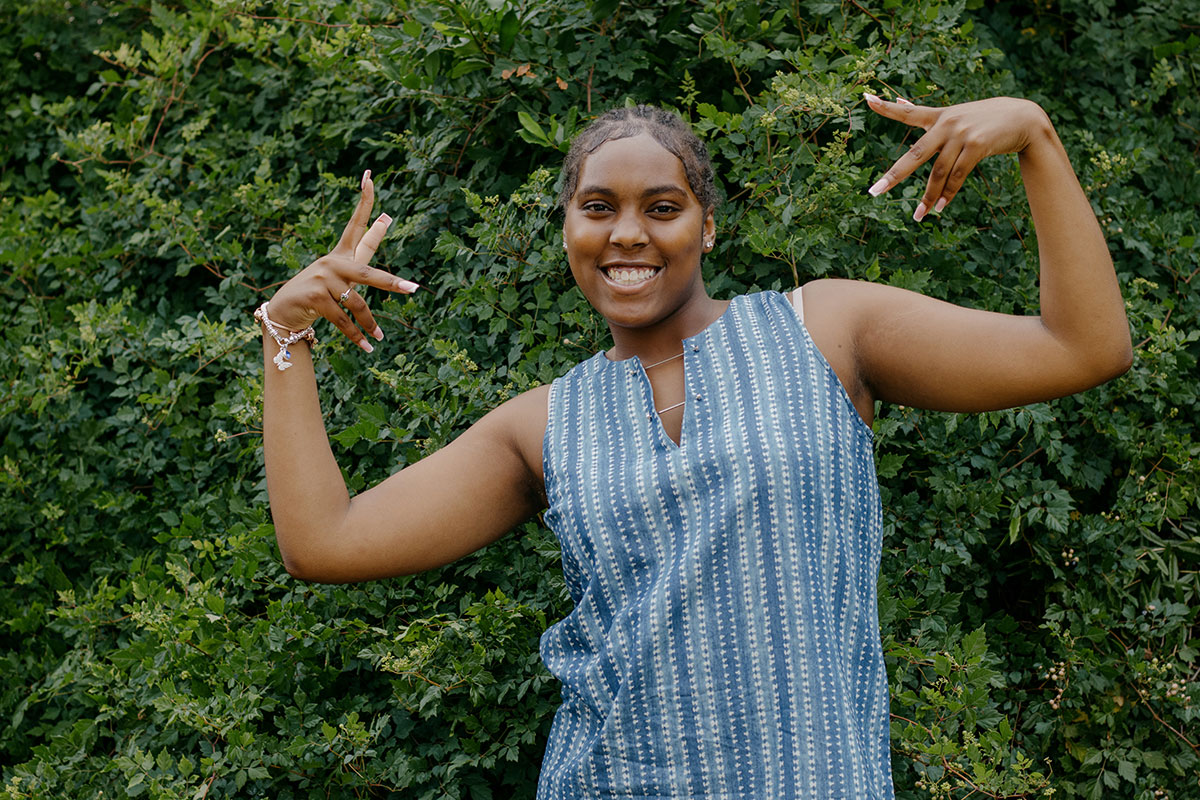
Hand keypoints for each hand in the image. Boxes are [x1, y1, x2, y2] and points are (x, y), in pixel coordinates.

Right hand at [266, 170, 418, 351]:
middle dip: (391, 283)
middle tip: (413, 290)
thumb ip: (366, 247)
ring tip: (379, 337)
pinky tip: (368, 346)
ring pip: (356, 304)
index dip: (364, 201)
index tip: (369, 177)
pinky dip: (356, 335)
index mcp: (341, 255)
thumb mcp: (344, 270)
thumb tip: (386, 218)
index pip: (356, 224)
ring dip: (369, 324)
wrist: (284, 310)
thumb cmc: (320, 291)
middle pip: (368, 272)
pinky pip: (342, 320)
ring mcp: (322, 279)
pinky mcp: (314, 297)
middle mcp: (332, 263)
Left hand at [862, 94, 1050, 220]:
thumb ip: (927, 114)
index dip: (886, 107)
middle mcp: (947, 123)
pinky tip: (939, 208)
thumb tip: (899, 101)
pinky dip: (948, 194)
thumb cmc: (984, 118)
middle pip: (915, 154)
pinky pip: (958, 175)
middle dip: (894, 176)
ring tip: (918, 216)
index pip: (907, 112)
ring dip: (928, 197)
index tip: (866, 100)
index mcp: (938, 116)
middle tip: (875, 192)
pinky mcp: (978, 146)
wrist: (1023, 118)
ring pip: (939, 172)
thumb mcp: (955, 113)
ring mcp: (962, 135)